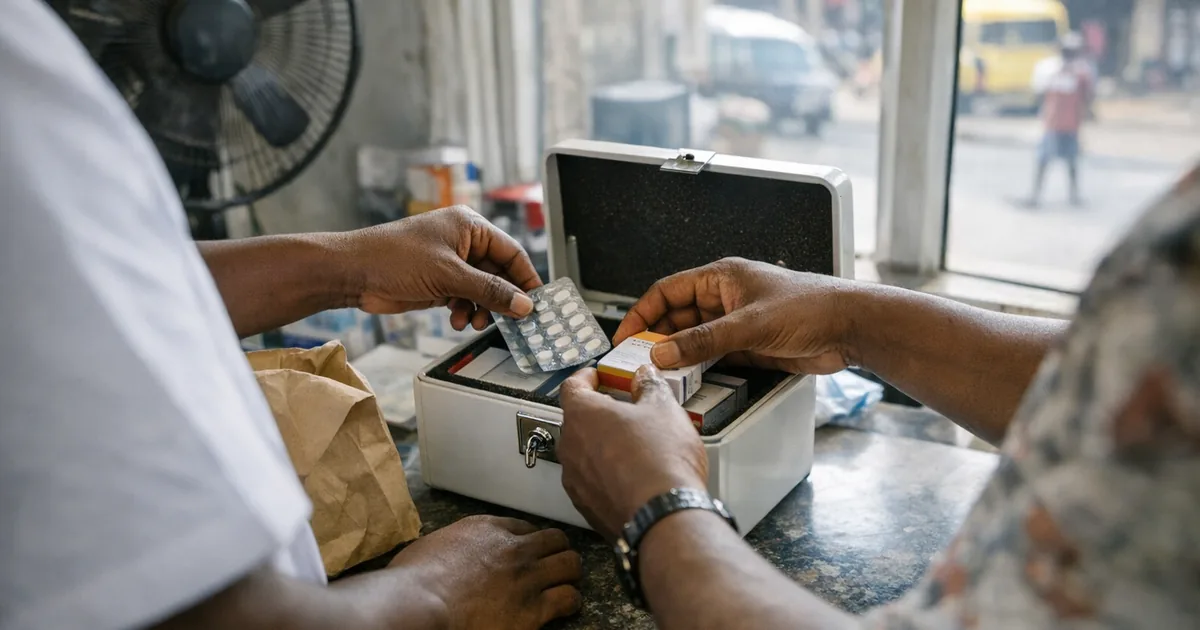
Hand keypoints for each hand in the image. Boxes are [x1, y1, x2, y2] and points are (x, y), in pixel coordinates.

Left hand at [343, 206, 541, 329]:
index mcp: (470, 227)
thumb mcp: (449, 275)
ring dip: (481, 308)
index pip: (511, 252)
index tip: (537, 303)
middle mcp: (463, 242)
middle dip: (501, 299)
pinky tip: (456, 320)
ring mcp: (450, 263)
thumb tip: (524, 305)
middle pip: (498, 274)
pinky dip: (464, 311)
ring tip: (474, 322)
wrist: (353, 273)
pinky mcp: (438, 281)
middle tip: (512, 321)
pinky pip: (464, 298)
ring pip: (481, 290)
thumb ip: (490, 291)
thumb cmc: (393, 259)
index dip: (525, 278)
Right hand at [387, 515, 581, 628]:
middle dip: (557, 550)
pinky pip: (568, 598)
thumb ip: (451, 545)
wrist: (422, 602)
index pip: (524, 527)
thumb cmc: (415, 578)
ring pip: (570, 565)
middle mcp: (514, 548)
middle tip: (555, 562)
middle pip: (555, 540)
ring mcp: (527, 577)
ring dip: (569, 573)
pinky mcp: (534, 608)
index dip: (529, 539)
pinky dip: (570, 601)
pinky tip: (566, 606)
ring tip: (567, 582)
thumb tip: (444, 555)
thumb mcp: (432, 545)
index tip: (528, 549)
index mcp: (488, 529)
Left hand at [558, 367, 706, 539]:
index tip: (595, 376)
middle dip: (599, 414)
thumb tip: (645, 376)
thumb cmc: (659, 462)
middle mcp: (570, 447)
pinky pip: (593, 482)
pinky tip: (632, 476)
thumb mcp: (664, 408)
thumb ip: (650, 386)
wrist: (663, 516)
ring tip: (633, 446)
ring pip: (584, 454)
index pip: (572, 386)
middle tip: (624, 411)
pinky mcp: (587, 506)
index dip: (586, 378)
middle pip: (577, 421)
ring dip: (602, 447)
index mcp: (582, 415)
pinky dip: (607, 475)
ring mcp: (576, 480)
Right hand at [614, 257, 856, 374]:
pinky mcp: (749, 346)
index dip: (642, 314)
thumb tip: (663, 352)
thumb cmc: (811, 306)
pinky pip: (713, 357)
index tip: (626, 338)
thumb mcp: (748, 324)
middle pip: (677, 319)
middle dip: (657, 339)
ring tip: (661, 376)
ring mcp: (736, 323)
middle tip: (639, 362)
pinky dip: (699, 368)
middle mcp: (725, 298)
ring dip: (678, 356)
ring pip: (694, 340)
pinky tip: (689, 381)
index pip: (667, 292)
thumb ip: (702, 341)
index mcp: (720, 277)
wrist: (850, 327)